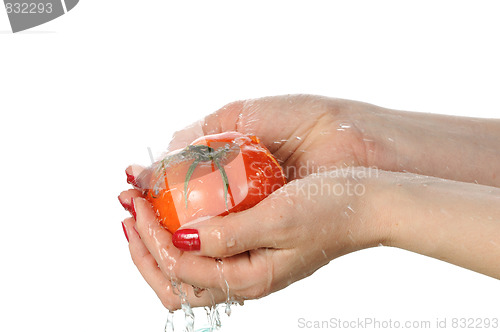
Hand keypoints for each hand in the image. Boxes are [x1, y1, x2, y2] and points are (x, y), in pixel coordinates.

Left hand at [120, 167, 384, 309]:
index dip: (151, 238)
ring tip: (141, 212)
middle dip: (143, 247)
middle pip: (175, 281)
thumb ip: (229, 234)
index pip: (181, 268)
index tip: (138, 204)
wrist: (367, 204)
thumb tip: (181, 239)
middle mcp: (244, 279)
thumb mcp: (279, 219)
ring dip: (157, 242)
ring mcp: (248, 265)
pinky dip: (181, 234)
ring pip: (186, 268)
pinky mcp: (252, 249)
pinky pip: (205, 252)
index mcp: (249, 278)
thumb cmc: (330, 209)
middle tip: (128, 210)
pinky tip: (176, 213)